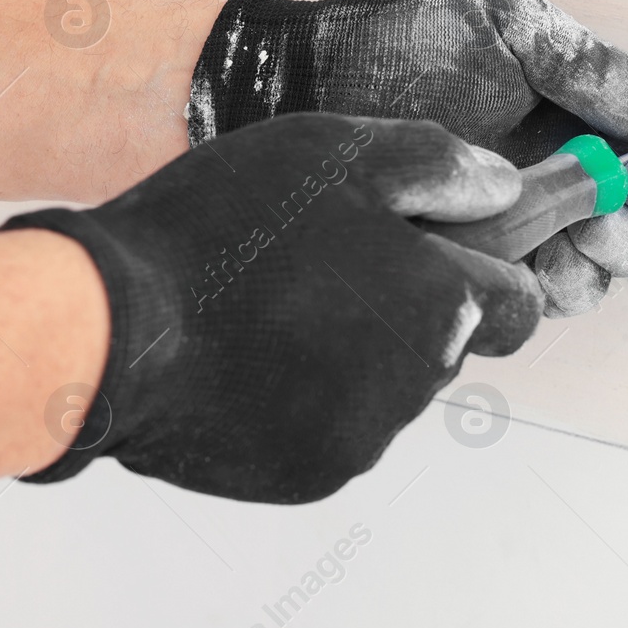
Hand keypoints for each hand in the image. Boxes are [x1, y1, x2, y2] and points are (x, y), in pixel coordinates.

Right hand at [2, 114, 541, 502]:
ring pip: (389, 386)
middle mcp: (419, 384)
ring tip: (272, 304)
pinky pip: (332, 427)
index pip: (517, 302)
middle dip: (411, 305)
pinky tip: (249, 355)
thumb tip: (506, 188)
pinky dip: (306, 396)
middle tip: (331, 263)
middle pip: (448, 343)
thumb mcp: (339, 153)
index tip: (441, 247)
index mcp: (441, 305)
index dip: (488, 268)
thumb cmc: (226, 230)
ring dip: (356, 349)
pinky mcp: (308, 474)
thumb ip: (441, 168)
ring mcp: (363, 437)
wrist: (110, 331)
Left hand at [187, 0, 627, 314]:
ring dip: (613, 244)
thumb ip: (600, 71)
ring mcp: (520, 220)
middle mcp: (556, 164)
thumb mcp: (509, 27)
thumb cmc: (391, 43)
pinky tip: (543, 253)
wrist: (291, 91)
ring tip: (587, 221)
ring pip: (606, 258)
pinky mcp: (480, 266)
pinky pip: (548, 292)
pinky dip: (562, 278)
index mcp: (572, 101)